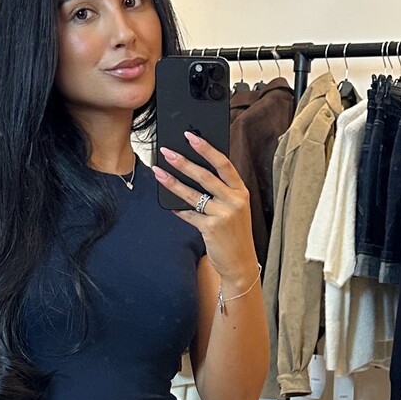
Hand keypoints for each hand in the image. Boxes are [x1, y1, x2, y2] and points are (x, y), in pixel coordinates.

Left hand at [153, 132, 255, 282]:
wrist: (240, 262)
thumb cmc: (235, 233)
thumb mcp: (236, 208)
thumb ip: (222, 191)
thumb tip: (194, 171)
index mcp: (241, 191)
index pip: (223, 164)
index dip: (206, 148)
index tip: (191, 136)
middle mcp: (234, 201)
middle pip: (205, 176)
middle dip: (183, 162)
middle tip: (167, 151)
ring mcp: (223, 215)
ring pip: (193, 194)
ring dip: (173, 182)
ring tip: (158, 171)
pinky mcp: (211, 228)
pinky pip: (189, 214)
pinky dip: (178, 209)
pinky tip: (169, 204)